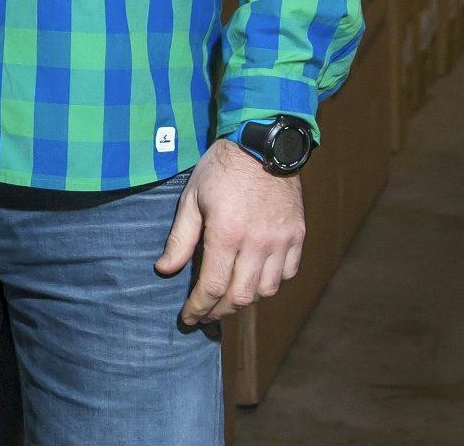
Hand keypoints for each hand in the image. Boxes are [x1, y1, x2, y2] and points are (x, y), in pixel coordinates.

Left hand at [156, 137, 305, 325]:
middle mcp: (258, 244)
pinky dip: (271, 282)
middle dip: (219, 311)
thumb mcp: (191, 199)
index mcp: (227, 235)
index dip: (199, 308)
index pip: (213, 287)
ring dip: (246, 300)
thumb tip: (165, 269)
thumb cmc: (220, 169)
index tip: (188, 318)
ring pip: (267, 290)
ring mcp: (282, 241)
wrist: (263, 145)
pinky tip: (255, 279)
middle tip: (204, 315)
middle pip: (241, 297)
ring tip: (227, 299)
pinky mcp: (298, 236)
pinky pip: (287, 273)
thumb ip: (180, 238)